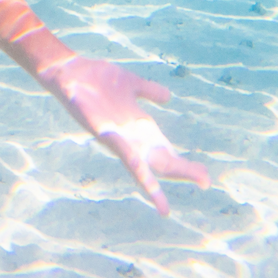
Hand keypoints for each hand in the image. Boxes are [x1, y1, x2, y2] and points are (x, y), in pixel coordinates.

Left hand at [40, 57, 209, 215]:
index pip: (166, 153)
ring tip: (164, 206)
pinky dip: (132, 162)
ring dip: (153, 184)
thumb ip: (149, 91)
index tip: (206, 178)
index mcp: (140, 128)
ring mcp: (116, 137)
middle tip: (206, 182)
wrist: (71, 71)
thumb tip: (168, 97)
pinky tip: (142, 171)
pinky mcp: (102, 132)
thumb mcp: (132, 83)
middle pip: (159, 162)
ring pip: (139, 166)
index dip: (185, 165)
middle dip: (182, 172)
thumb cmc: (99, 79)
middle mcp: (130, 138)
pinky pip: (118, 150)